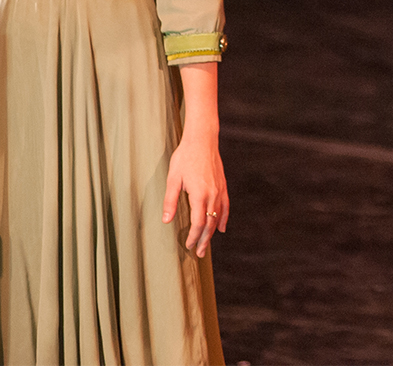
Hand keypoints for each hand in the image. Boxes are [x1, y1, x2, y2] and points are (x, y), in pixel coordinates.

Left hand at [162, 130, 227, 257]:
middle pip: (210, 224)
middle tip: (198, 253)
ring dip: (212, 233)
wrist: (202, 140)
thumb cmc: (185, 157)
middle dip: (204, 240)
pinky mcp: (223, 186)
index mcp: (199, 195)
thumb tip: (167, 220)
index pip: (198, 223)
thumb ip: (171, 201)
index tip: (187, 245)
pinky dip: (224, 218)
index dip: (193, 236)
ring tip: (206, 244)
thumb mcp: (173, 179)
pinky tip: (222, 227)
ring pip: (218, 217)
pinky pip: (225, 207)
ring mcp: (220, 190)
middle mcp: (212, 195)